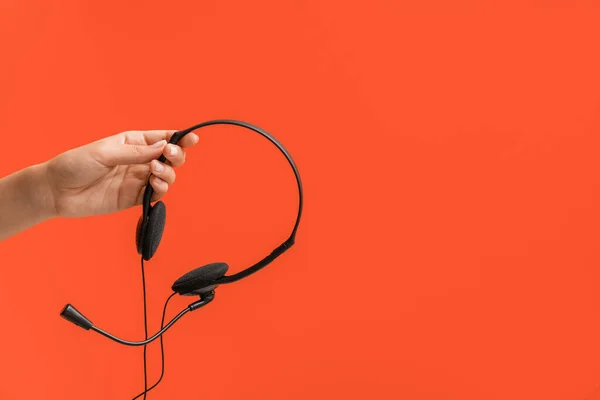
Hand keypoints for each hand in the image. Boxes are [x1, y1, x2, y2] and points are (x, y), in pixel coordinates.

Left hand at [44, 130, 198, 217]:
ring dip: (167, 173)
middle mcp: (138, 160)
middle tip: (169, 155)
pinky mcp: (133, 198)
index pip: (161, 138)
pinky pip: (155, 194)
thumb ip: (135, 152)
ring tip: (154, 172)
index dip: (179, 139)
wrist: (56, 191)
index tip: (192, 139)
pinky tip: (153, 186)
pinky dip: (160, 190)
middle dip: (176, 156)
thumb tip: (163, 148)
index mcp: (132, 142)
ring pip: (166, 176)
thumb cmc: (75, 164)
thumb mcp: (105, 152)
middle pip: (170, 157)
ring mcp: (137, 180)